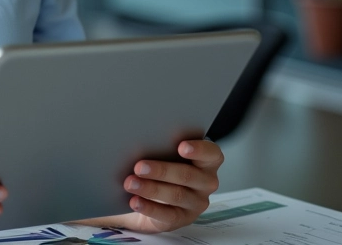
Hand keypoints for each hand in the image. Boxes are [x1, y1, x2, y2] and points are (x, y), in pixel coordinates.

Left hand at [77, 139, 222, 232]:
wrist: (149, 191)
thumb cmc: (157, 160)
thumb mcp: (160, 148)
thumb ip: (157, 139)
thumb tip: (130, 123)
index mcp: (204, 160)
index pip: (212, 154)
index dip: (199, 149)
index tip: (181, 146)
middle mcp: (205, 182)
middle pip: (189, 176)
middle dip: (162, 170)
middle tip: (139, 165)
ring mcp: (195, 203)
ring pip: (176, 195)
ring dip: (151, 188)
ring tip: (130, 182)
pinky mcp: (181, 218)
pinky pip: (167, 215)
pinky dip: (149, 207)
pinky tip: (134, 201)